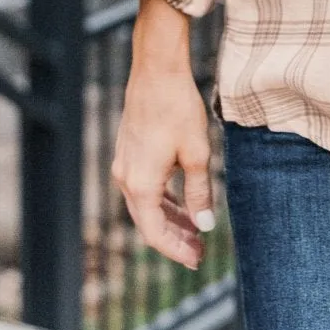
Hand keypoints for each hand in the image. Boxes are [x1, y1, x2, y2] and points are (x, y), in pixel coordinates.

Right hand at [111, 0, 214, 270]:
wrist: (157, 70)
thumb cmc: (178, 109)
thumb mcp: (197, 153)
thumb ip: (200, 192)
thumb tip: (205, 225)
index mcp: (141, 185)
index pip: (155, 233)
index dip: (176, 250)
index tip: (197, 260)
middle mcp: (125, 178)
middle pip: (148, 222)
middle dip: (174, 239)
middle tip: (199, 251)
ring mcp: (124, 164)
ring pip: (145, 205)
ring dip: (169, 219)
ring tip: (195, 230)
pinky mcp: (128, 151)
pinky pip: (143, 187)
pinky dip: (162, 199)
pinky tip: (182, 201)